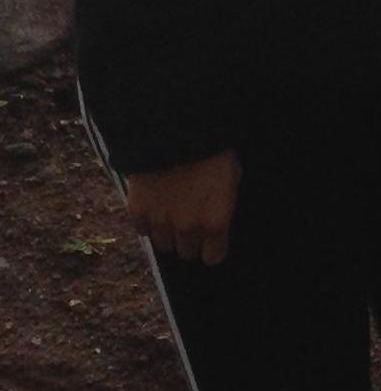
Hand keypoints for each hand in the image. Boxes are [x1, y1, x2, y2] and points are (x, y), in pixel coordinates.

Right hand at [125, 153, 240, 265]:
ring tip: (172, 216)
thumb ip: (224, 200)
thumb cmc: (212, 150)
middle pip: (187, 252)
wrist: (175, 134)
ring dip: (169, 234)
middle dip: (191, 242)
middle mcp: (188, 228)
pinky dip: (148, 223)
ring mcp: (160, 222)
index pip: (213, 256)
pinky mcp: (137, 212)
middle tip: (191, 225)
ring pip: (164, 245)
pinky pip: (143, 231)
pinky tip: (155, 209)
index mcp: (215, 220)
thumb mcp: (232, 174)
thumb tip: (217, 210)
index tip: (212, 243)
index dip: (214, 250)